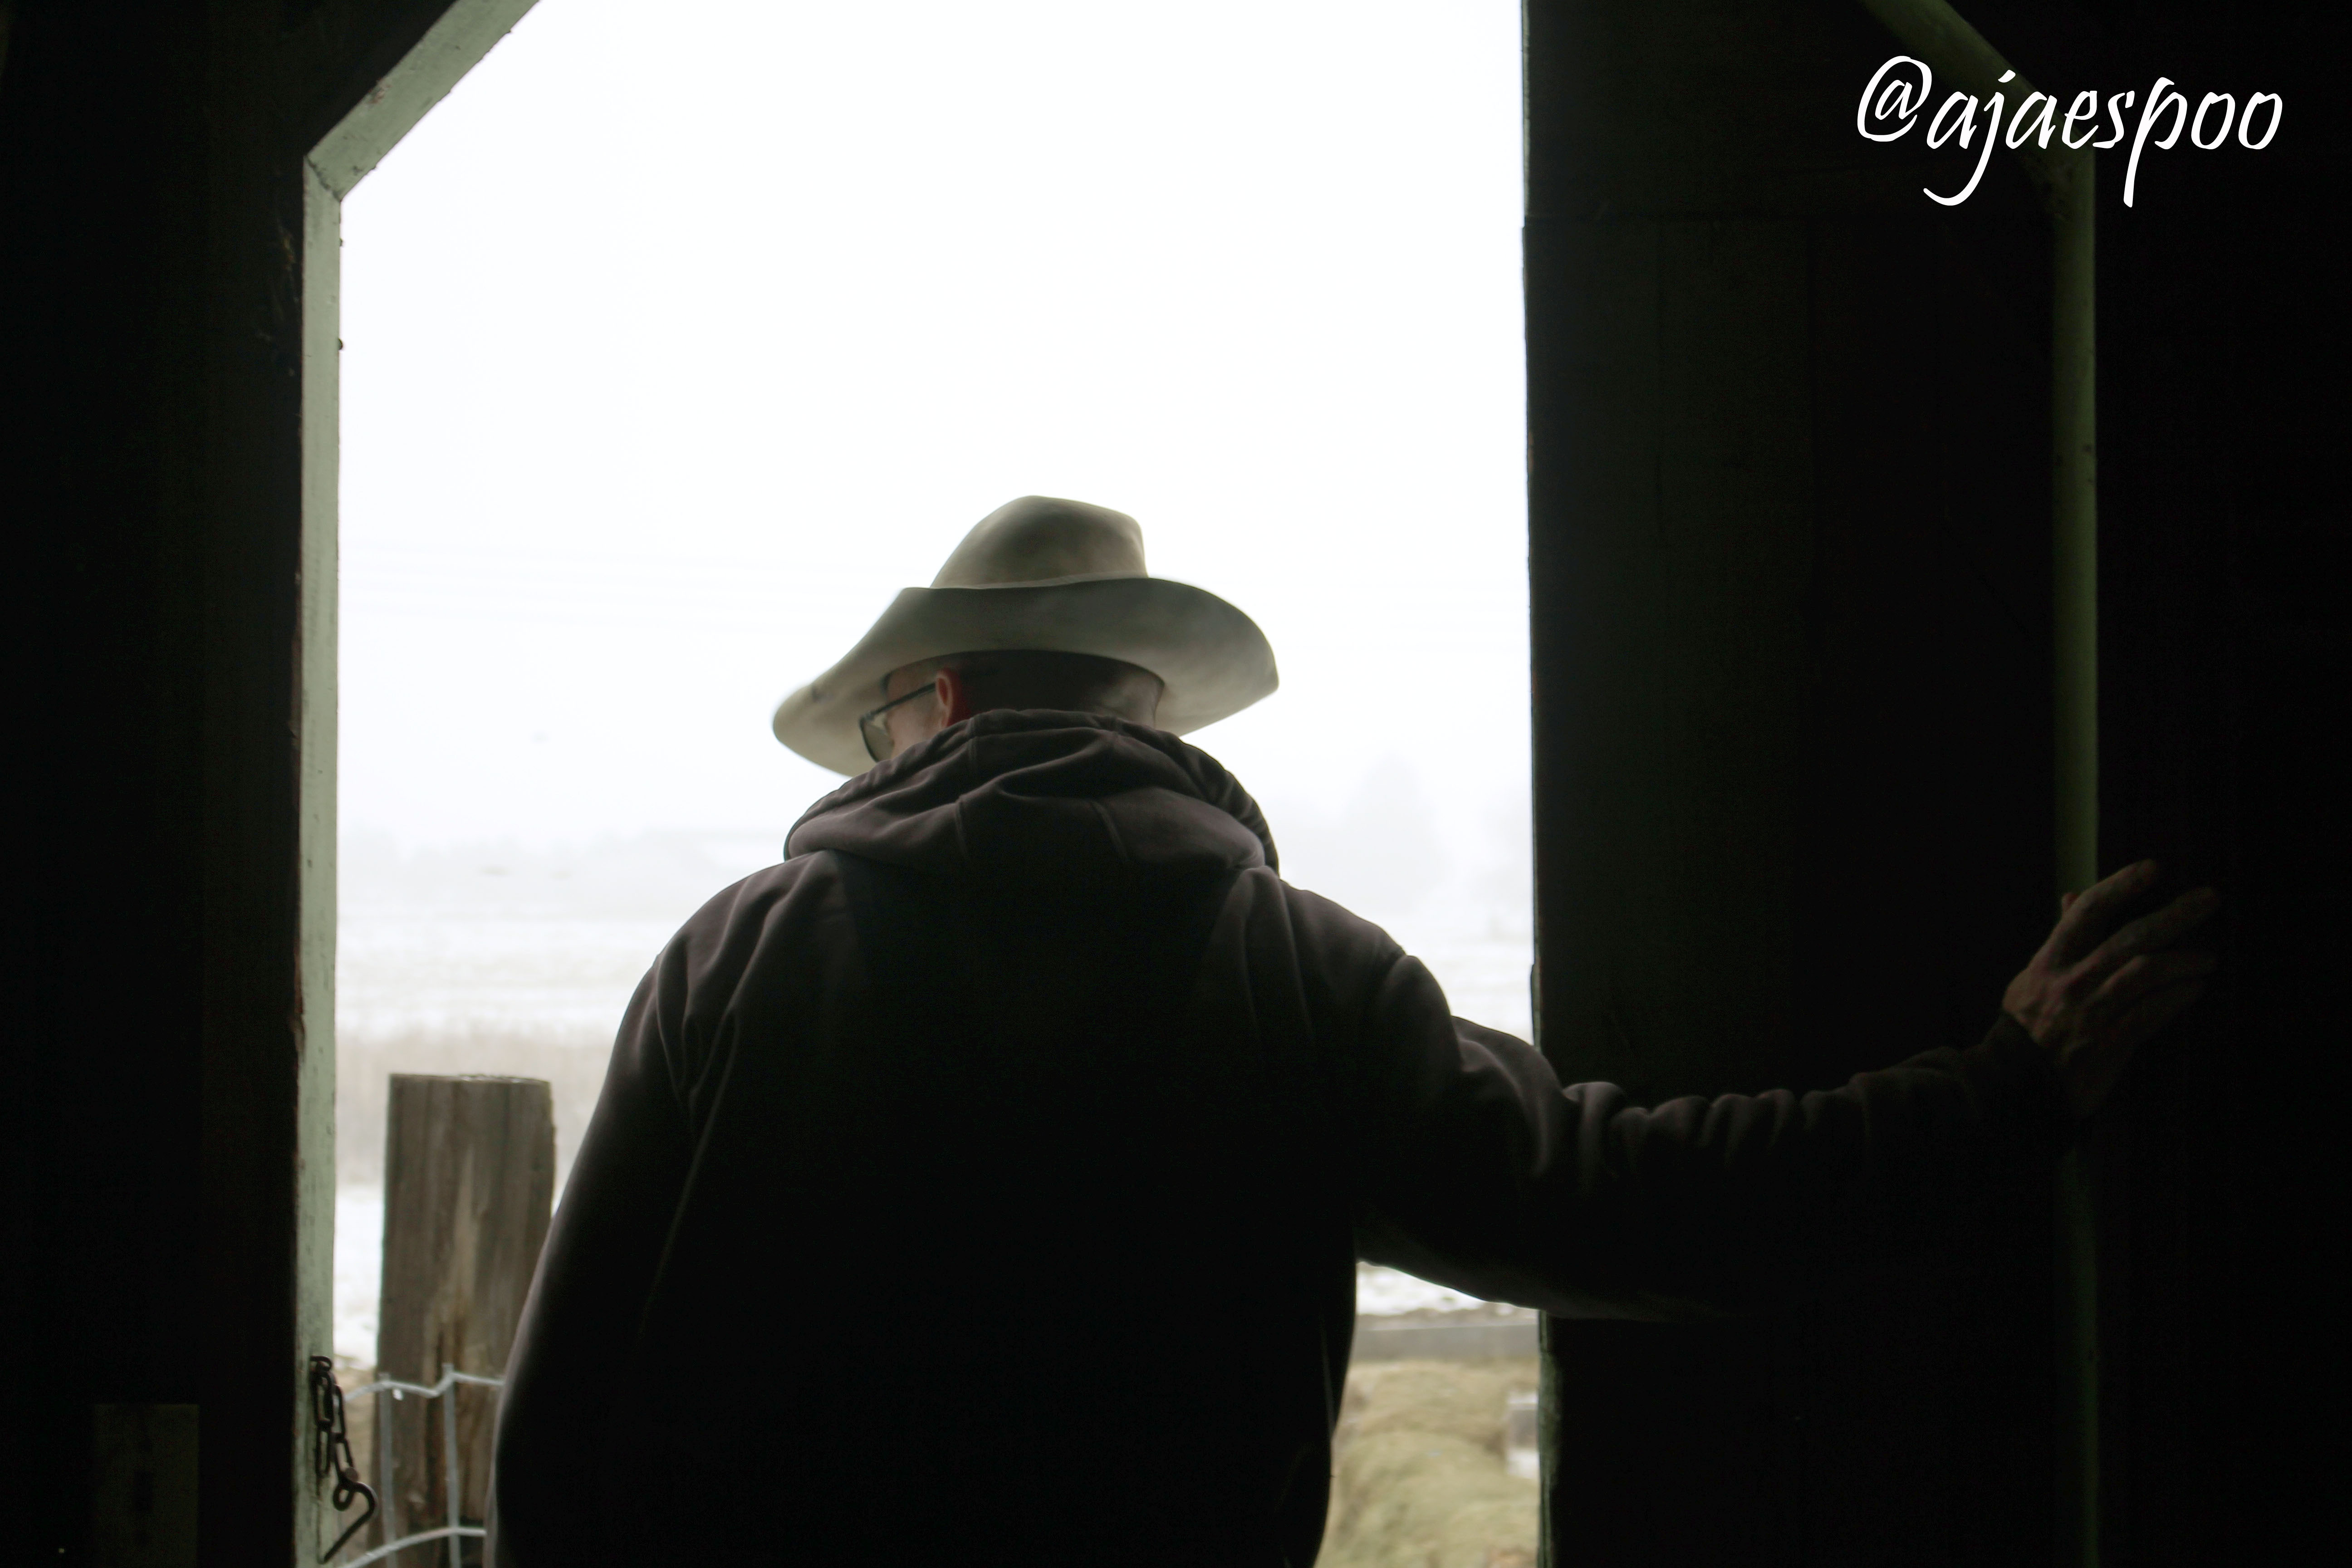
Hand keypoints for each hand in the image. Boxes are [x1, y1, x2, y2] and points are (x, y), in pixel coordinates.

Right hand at [2002, 859, 2220, 1118]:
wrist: (2018, 1080)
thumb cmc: (2029, 1023)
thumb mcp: (2035, 974)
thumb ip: (2061, 937)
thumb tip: (2072, 896)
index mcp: (2051, 959)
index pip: (2088, 911)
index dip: (2120, 885)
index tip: (2153, 868)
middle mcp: (2073, 979)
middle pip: (2130, 937)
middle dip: (2175, 915)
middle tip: (2209, 898)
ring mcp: (2093, 1010)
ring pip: (2147, 973)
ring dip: (2185, 960)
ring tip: (2207, 958)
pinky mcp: (2111, 1041)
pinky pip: (2153, 1013)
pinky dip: (2178, 997)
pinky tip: (2196, 989)